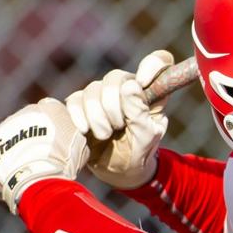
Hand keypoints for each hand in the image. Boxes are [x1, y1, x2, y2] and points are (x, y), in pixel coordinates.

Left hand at [0, 98, 88, 213]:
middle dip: (34, 135)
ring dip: (17, 146)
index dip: (55, 127)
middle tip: (42, 155)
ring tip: (27, 166)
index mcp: (52, 108)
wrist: (38, 175)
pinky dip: (1, 158)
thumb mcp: (80, 146)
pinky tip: (11, 171)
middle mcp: (26, 111)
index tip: (58, 141)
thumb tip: (68, 141)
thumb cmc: (64, 163)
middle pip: (30, 121)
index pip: (53, 111)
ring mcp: (6, 125)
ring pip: (12, 135)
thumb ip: (72, 137)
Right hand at [67, 50, 173, 189]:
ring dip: (97, 115)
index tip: (143, 82)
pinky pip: (74, 100)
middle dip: (113, 104)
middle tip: (118, 126)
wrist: (117, 171)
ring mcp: (103, 95)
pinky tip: (85, 130)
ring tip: (105, 134)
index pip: (158, 62)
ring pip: (92, 89)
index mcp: (151, 92)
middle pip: (115, 77)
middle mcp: (126, 88)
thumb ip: (140, 112)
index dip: (152, 65)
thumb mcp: (147, 136)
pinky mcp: (81, 105)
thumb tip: (131, 85)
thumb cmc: (139, 152)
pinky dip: (79, 116)